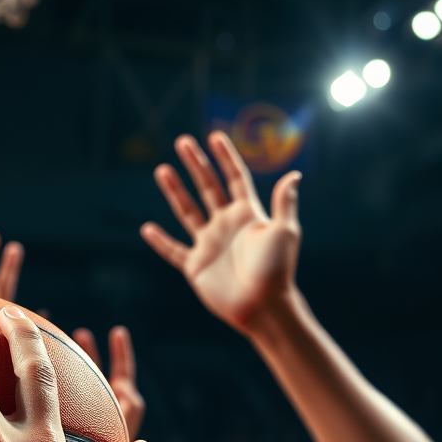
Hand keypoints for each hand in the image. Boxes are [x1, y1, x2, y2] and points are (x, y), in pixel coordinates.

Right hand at [141, 132, 302, 332]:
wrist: (261, 306)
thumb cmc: (277, 270)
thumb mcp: (285, 232)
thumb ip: (284, 203)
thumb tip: (294, 174)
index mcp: (247, 214)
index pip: (234, 178)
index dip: (225, 157)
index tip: (214, 136)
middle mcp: (225, 225)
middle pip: (207, 187)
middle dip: (195, 164)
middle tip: (182, 142)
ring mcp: (209, 244)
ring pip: (187, 211)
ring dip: (175, 191)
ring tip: (162, 170)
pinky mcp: (196, 265)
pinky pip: (173, 251)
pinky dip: (160, 241)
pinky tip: (147, 229)